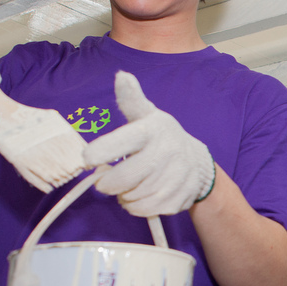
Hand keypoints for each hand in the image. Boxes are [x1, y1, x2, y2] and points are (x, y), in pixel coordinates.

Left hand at [83, 71, 215, 217]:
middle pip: (121, 179)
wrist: (198, 164)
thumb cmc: (162, 138)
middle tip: (106, 179)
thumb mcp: (148, 115)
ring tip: (129, 184)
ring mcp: (173, 179)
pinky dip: (134, 206)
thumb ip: (131, 99)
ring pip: (129, 197)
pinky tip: (140, 194)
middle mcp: (165, 154)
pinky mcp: (175, 200)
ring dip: (122, 194)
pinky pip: (141, 210)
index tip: (88, 158)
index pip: (122, 141)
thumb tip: (121, 75)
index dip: (100, 152)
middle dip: (107, 183)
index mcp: (153, 131)